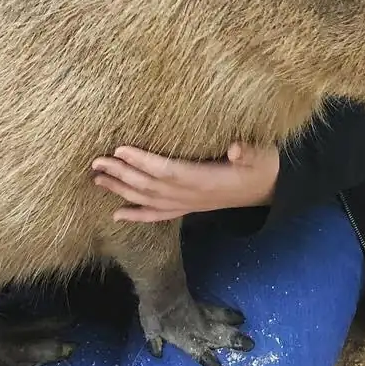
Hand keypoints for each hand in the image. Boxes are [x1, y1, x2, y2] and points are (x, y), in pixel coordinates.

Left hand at [91, 143, 279, 222]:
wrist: (268, 190)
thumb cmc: (262, 167)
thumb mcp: (261, 156)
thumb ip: (248, 152)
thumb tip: (236, 149)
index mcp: (204, 181)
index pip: (167, 171)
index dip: (143, 162)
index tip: (121, 150)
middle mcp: (191, 196)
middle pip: (150, 186)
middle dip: (122, 174)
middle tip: (97, 163)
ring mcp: (187, 204)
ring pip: (148, 200)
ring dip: (121, 190)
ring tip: (97, 179)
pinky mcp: (188, 208)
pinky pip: (158, 215)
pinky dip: (137, 216)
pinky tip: (117, 216)